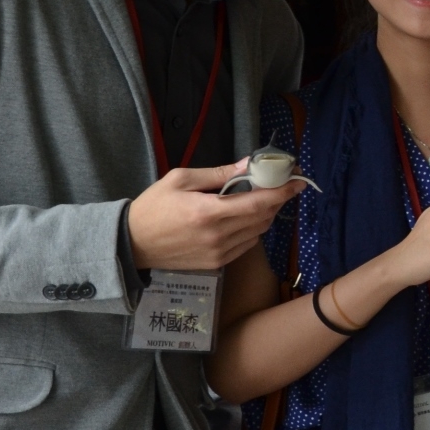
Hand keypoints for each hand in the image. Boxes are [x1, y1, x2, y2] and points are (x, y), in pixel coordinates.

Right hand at [129, 159, 305, 270]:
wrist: (132, 244)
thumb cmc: (154, 206)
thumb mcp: (180, 179)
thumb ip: (219, 173)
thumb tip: (249, 165)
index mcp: (209, 212)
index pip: (259, 202)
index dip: (282, 191)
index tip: (298, 180)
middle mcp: (218, 236)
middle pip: (264, 217)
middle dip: (276, 199)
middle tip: (280, 184)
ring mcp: (219, 253)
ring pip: (259, 232)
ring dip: (265, 214)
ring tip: (260, 199)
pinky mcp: (217, 264)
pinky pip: (247, 245)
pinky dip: (253, 230)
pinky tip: (243, 218)